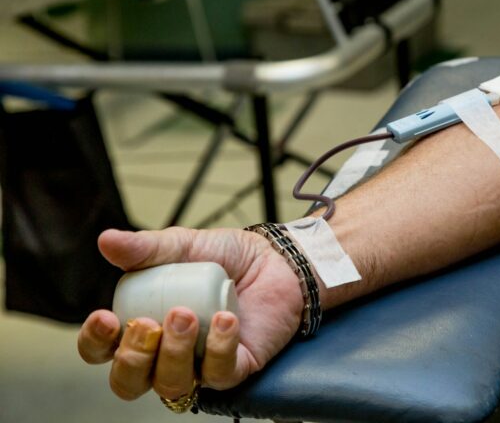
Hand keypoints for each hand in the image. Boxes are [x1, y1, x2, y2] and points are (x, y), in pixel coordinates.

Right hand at [77, 227, 303, 400]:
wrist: (275, 259)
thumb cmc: (225, 256)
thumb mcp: (182, 245)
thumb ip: (145, 248)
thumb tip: (107, 240)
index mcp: (142, 325)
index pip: (103, 350)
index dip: (95, 342)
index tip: (105, 318)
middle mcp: (166, 353)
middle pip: (129, 382)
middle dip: (132, 358)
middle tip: (148, 324)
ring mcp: (200, 365)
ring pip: (171, 386)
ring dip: (174, 354)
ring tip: (187, 315)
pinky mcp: (236, 368)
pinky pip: (218, 374)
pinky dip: (219, 348)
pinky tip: (225, 319)